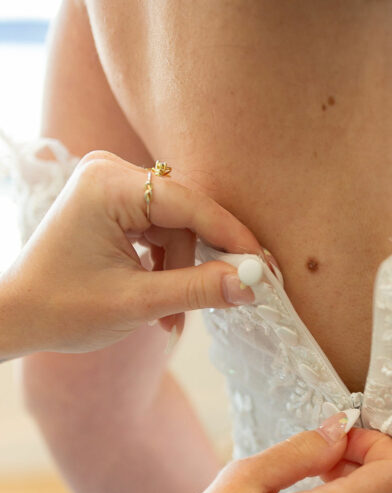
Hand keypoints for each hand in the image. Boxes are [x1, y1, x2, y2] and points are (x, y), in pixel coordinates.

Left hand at [0, 150, 261, 357]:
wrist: (18, 317)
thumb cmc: (63, 309)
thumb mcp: (138, 303)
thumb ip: (198, 289)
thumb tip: (252, 284)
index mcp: (108, 184)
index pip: (189, 204)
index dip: (232, 237)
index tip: (265, 269)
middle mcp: (110, 172)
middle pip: (186, 215)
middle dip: (201, 264)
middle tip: (231, 298)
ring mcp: (111, 186)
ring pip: (177, 228)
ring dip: (181, 274)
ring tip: (170, 320)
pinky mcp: (115, 204)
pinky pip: (161, 231)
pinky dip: (166, 268)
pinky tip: (160, 303)